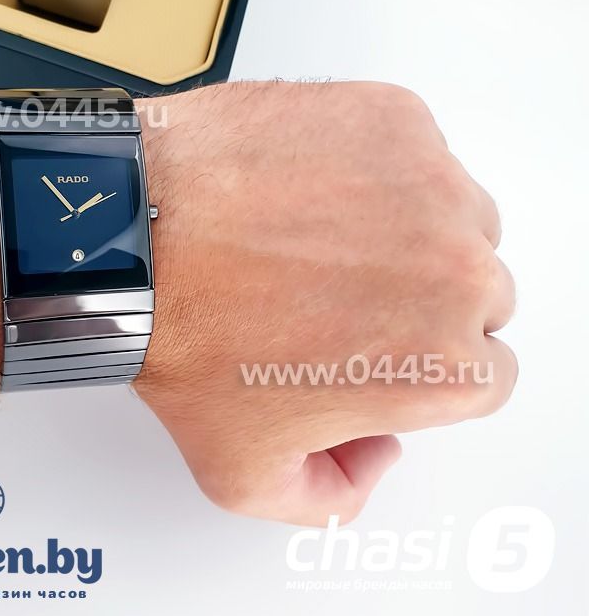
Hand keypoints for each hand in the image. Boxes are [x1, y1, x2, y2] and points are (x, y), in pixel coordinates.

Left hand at [136, 81, 516, 526]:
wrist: (133, 235)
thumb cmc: (182, 336)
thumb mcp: (245, 474)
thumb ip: (332, 495)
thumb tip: (371, 456)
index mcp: (442, 367)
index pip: (482, 376)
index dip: (423, 370)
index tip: (385, 353)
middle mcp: (458, 272)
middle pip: (473, 295)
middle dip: (420, 304)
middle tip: (342, 298)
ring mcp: (430, 183)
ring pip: (453, 220)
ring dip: (408, 232)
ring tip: (323, 240)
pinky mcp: (393, 119)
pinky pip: (412, 154)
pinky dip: (377, 171)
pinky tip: (311, 191)